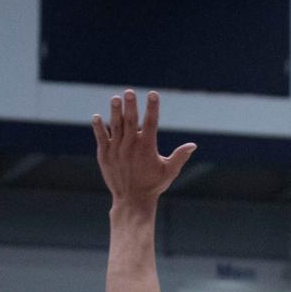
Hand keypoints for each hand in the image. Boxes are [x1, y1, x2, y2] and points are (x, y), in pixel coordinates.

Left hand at [92, 90, 195, 205]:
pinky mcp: (105, 155)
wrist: (132, 200)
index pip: (151, 122)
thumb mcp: (170, 171)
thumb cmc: (153, 185)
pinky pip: (101, 138)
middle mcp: (130, 146)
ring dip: (115, 111)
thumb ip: (180, 156)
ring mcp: (116, 150)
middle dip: (131, 105)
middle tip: (130, 91)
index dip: (153, 107)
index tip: (153, 94)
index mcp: (147, 147)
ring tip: (116, 98)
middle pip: (131, 120)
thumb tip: (193, 145)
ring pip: (115, 126)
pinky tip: (97, 116)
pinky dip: (99, 127)